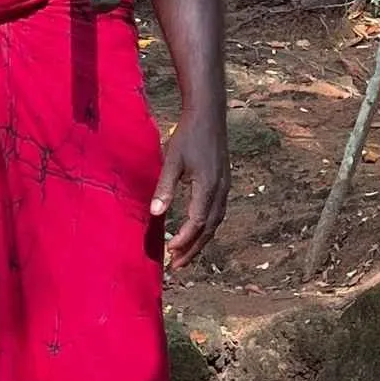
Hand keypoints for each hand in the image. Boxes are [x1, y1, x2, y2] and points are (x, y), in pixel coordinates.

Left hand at [149, 108, 227, 270]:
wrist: (209, 114)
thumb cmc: (188, 135)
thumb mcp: (172, 160)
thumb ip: (164, 188)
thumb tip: (155, 214)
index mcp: (208, 186)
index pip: (196, 222)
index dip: (183, 240)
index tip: (169, 253)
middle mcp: (220, 189)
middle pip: (209, 228)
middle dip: (193, 249)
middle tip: (177, 266)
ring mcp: (225, 186)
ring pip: (215, 222)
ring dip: (201, 240)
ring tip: (185, 254)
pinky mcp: (224, 182)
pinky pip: (218, 211)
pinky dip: (207, 226)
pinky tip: (197, 230)